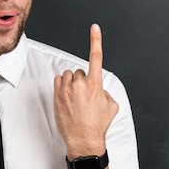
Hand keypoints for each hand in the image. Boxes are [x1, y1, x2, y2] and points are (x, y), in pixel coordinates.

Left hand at [54, 24, 117, 159]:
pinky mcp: (57, 95)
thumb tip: (98, 88)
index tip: (95, 28)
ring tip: (76, 99)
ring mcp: (67, 89)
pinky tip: (67, 98)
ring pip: (69, 76)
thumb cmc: (98, 125)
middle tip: (85, 97)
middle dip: (83, 81)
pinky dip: (62, 86)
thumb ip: (104, 91)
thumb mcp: (111, 106)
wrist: (84, 140)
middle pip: (80, 71)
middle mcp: (80, 84)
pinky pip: (59, 81)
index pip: (96, 57)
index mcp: (96, 84)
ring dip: (72, 83)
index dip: (96, 40)